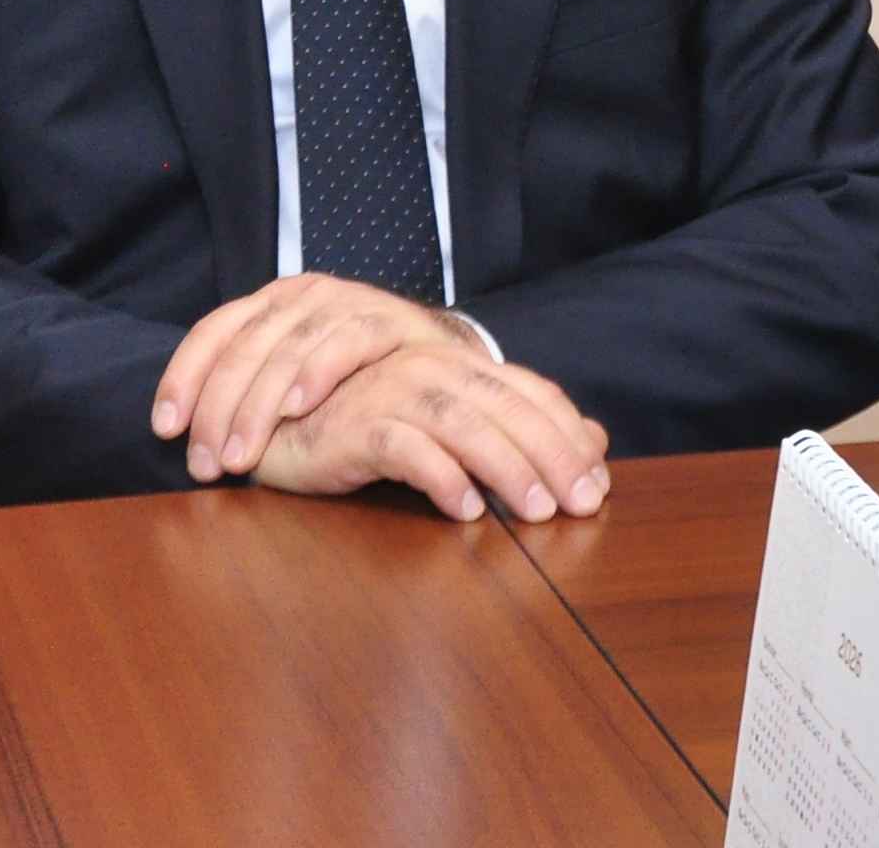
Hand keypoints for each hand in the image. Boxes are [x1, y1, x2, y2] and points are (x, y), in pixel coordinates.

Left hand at [155, 271, 478, 482]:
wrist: (437, 364)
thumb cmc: (353, 380)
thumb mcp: (291, 376)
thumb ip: (248, 389)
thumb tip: (185, 433)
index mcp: (271, 302)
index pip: (212, 332)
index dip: (182, 378)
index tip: (166, 429)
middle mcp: (303, 294)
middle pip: (245, 347)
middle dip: (217, 410)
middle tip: (206, 464)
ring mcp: (347, 302)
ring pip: (288, 348)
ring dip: (258, 406)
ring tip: (241, 456)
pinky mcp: (387, 319)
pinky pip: (346, 342)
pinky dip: (317, 373)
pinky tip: (297, 408)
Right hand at [246, 336, 612, 522]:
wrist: (280, 419)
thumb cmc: (369, 424)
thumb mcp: (450, 426)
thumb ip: (518, 429)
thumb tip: (595, 444)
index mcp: (461, 366)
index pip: (533, 394)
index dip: (570, 438)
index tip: (598, 487)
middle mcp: (434, 370)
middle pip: (510, 409)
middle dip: (553, 457)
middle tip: (583, 505)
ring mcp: (395, 393)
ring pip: (467, 426)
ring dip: (508, 468)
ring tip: (538, 512)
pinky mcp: (357, 426)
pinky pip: (408, 450)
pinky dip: (442, 478)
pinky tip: (468, 511)